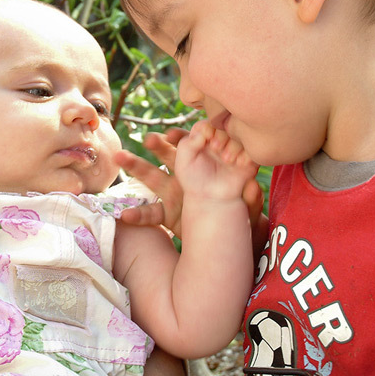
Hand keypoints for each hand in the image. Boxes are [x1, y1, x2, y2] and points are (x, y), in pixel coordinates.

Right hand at [115, 126, 263, 236]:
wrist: (229, 241)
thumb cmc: (240, 219)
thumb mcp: (248, 209)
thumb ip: (250, 199)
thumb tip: (255, 188)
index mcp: (206, 171)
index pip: (195, 148)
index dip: (183, 139)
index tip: (173, 134)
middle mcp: (187, 179)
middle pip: (169, 156)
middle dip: (157, 145)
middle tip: (149, 138)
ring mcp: (174, 196)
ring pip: (152, 177)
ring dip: (136, 166)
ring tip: (120, 156)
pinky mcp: (168, 216)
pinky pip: (150, 214)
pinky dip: (136, 215)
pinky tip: (124, 216)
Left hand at [175, 120, 257, 200]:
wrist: (212, 199)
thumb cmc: (195, 181)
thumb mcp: (183, 162)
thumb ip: (187, 144)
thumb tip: (204, 130)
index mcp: (205, 137)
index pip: (210, 121)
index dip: (209, 127)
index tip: (206, 138)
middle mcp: (221, 139)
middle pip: (227, 125)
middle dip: (222, 135)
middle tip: (216, 148)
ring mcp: (236, 148)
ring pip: (241, 135)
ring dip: (234, 145)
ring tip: (227, 160)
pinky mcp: (249, 158)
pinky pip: (253, 149)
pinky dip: (246, 154)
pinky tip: (239, 164)